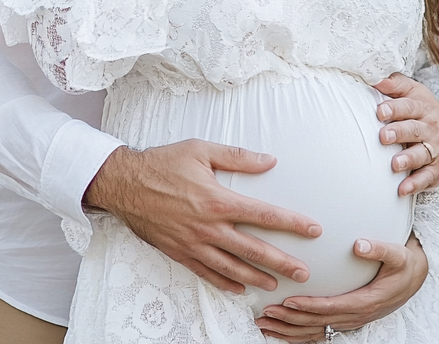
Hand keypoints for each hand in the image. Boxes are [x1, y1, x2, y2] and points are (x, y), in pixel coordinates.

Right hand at [84, 140, 321, 294]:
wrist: (125, 184)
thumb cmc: (163, 162)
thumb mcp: (201, 149)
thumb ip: (237, 157)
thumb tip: (268, 161)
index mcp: (216, 200)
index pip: (263, 215)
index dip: (291, 223)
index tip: (313, 229)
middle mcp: (208, 227)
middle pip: (253, 250)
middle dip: (282, 262)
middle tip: (304, 273)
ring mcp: (193, 244)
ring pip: (232, 268)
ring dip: (257, 278)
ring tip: (276, 285)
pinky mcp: (180, 253)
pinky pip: (207, 273)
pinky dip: (225, 283)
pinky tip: (239, 288)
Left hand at [255, 235, 428, 340]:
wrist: (415, 277)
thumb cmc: (405, 264)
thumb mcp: (398, 254)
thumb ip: (379, 248)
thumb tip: (358, 244)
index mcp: (367, 301)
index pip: (332, 307)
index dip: (310, 307)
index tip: (289, 302)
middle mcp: (357, 314)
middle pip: (320, 323)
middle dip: (291, 321)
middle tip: (265, 314)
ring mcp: (353, 319)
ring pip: (318, 331)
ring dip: (291, 330)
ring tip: (265, 325)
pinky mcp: (349, 317)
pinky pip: (323, 330)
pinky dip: (301, 333)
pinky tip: (283, 330)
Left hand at [372, 72, 438, 194]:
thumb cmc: (425, 109)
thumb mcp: (414, 91)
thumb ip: (395, 84)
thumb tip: (376, 79)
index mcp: (423, 108)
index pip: (408, 107)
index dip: (394, 108)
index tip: (380, 111)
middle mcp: (430, 129)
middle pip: (414, 130)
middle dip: (399, 133)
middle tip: (383, 136)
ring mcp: (435, 150)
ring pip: (422, 155)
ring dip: (408, 160)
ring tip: (394, 164)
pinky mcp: (437, 170)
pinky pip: (427, 178)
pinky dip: (416, 184)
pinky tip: (403, 189)